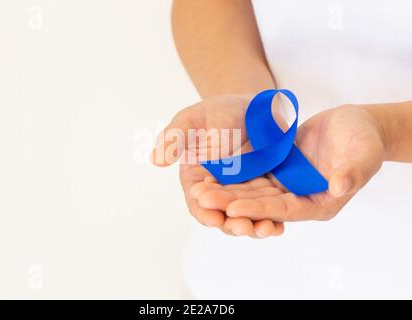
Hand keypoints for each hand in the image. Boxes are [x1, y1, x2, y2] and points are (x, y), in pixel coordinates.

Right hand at [151, 94, 284, 237]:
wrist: (251, 107)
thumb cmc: (217, 111)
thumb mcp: (193, 120)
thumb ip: (175, 138)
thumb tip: (156, 159)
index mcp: (195, 177)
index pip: (196, 201)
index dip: (204, 211)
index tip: (213, 218)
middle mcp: (217, 190)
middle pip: (222, 214)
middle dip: (231, 224)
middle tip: (242, 228)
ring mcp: (241, 192)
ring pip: (244, 216)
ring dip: (253, 226)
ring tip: (265, 229)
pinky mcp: (262, 191)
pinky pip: (265, 209)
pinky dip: (271, 219)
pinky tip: (278, 227)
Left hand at [194, 104, 385, 227]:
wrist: (352, 125)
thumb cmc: (363, 139)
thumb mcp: (362, 153)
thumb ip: (351, 172)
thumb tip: (338, 187)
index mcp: (318, 204)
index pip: (283, 210)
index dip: (258, 209)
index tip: (232, 208)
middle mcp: (298, 200)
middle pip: (261, 204)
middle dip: (232, 202)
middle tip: (203, 198)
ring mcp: (286, 186)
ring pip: (252, 192)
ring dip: (227, 191)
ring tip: (200, 189)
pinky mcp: (277, 172)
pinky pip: (252, 177)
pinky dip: (234, 177)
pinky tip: (211, 174)